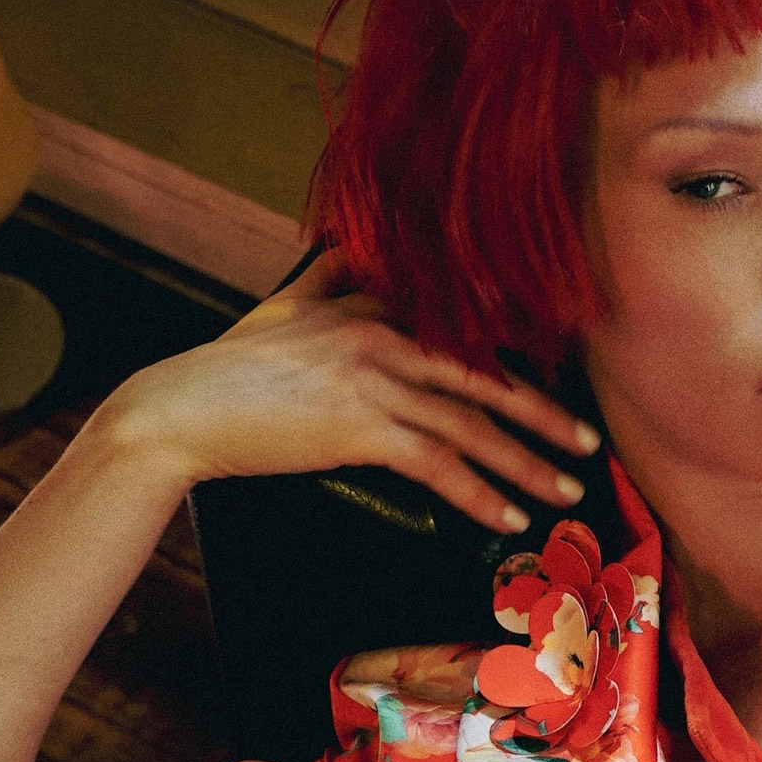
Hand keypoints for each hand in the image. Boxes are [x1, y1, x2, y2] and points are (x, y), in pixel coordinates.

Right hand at [103, 249, 599, 531]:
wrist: (173, 410)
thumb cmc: (225, 368)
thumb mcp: (281, 308)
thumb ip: (323, 279)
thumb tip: (339, 247)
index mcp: (371, 305)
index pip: (462, 332)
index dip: (516, 363)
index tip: (559, 388)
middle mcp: (381, 333)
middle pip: (485, 375)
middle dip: (545, 412)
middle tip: (588, 441)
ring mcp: (372, 378)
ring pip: (471, 422)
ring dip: (526, 461)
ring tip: (564, 489)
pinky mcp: (357, 426)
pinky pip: (436, 462)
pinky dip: (478, 491)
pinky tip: (507, 514)